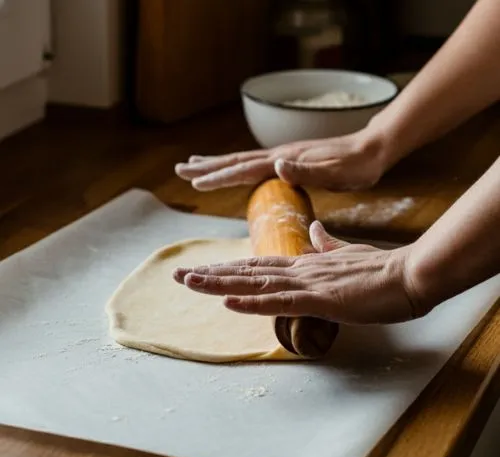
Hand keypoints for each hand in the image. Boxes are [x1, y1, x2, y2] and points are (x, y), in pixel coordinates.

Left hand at [173, 222, 426, 324]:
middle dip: (212, 273)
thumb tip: (315, 232)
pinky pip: (280, 302)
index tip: (206, 268)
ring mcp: (308, 284)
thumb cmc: (381, 270)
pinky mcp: (321, 299)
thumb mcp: (348, 255)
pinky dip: (252, 301)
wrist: (410, 274)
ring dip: (220, 283)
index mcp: (305, 264)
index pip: (259, 263)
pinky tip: (227, 301)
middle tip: (179, 275)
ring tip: (189, 282)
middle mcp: (299, 270)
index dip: (230, 266)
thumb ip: (328, 245)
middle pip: (247, 271)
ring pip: (255, 283)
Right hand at [175, 127, 390, 191]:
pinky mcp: (290, 160)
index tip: (195, 183)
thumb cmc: (358, 165)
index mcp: (286, 160)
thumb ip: (307, 170)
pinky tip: (234, 170)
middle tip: (181, 169)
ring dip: (217, 164)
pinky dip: (237, 167)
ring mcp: (283, 157)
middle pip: (236, 161)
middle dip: (207, 167)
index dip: (220, 177)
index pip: (245, 169)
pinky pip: (255, 165)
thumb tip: (276, 165)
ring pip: (242, 160)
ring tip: (196, 165)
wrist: (373, 148)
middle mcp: (280, 155)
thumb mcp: (337, 172)